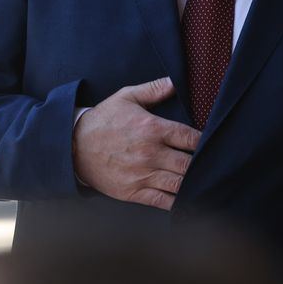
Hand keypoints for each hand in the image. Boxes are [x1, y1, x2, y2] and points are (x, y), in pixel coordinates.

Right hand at [72, 77, 200, 210]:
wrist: (71, 147)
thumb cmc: (103, 121)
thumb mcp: (126, 97)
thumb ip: (154, 89)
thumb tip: (175, 82)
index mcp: (153, 129)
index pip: (191, 138)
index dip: (204, 142)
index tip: (211, 143)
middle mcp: (150, 154)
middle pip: (189, 164)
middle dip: (202, 165)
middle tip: (211, 165)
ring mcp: (142, 175)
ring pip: (180, 184)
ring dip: (194, 183)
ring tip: (204, 182)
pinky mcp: (133, 192)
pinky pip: (163, 201)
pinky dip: (179, 202)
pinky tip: (188, 199)